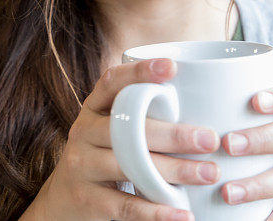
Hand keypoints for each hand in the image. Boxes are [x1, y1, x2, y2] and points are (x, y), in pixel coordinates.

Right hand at [25, 58, 220, 220]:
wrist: (62, 202)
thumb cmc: (103, 157)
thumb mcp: (111, 131)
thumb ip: (139, 117)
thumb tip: (204, 102)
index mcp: (93, 109)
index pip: (111, 82)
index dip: (139, 72)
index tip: (171, 66)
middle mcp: (83, 132)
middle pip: (128, 129)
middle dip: (174, 134)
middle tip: (210, 139)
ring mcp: (82, 166)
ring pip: (131, 166)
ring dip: (175, 171)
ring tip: (209, 173)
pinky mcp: (87, 200)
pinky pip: (126, 206)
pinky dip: (157, 213)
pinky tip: (183, 215)